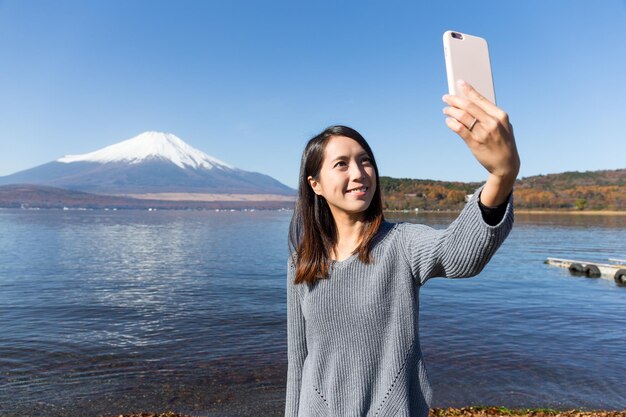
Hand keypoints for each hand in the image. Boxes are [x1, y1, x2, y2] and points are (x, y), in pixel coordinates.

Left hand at [442, 80, 520, 205]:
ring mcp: (483, 133)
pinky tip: (448, 121)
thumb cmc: (503, 142)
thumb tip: (473, 103)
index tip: (460, 83)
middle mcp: (492, 122)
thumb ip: (491, 115)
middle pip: (469, 106)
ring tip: (446, 110)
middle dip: (455, 100)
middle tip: (446, 97)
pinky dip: (451, 123)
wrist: (506, 165)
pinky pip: (459, 129)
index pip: (481, 99)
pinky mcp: (475, 143)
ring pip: (462, 116)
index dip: (469, 90)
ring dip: (451, 111)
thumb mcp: (504, 126)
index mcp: (500, 115)